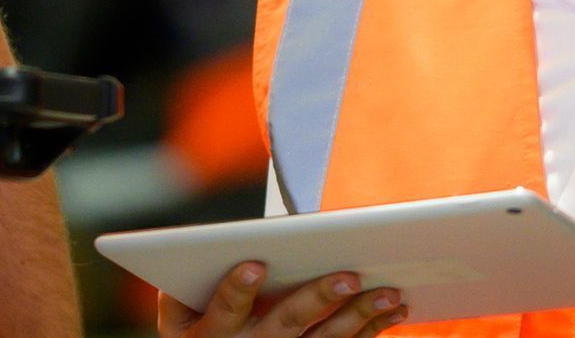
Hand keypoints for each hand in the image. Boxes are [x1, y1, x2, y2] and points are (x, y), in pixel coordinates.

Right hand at [158, 263, 406, 337]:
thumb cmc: (199, 333)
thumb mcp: (181, 316)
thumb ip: (185, 286)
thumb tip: (199, 245)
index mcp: (213, 333)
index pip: (226, 308)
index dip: (238, 288)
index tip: (256, 265)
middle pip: (288, 323)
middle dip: (318, 298)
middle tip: (349, 276)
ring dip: (360, 317)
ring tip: (389, 293)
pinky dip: (371, 331)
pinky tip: (393, 311)